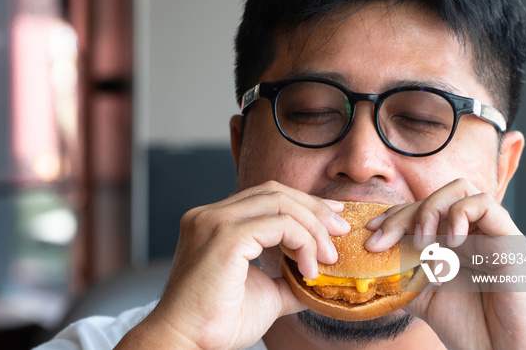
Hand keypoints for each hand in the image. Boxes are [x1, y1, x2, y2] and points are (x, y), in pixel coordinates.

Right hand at [116, 181, 350, 348]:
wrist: (185, 342)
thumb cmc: (217, 322)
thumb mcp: (265, 293)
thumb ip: (289, 278)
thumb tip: (322, 276)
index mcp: (214, 221)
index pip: (265, 196)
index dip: (302, 203)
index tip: (332, 219)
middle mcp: (210, 214)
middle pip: (274, 191)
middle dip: (314, 209)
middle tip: (341, 231)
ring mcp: (215, 221)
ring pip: (280, 203)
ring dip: (312, 227)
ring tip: (328, 257)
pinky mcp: (225, 237)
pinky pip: (279, 225)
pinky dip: (302, 241)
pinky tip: (309, 268)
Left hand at [363, 179, 525, 349]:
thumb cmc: (477, 330)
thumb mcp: (427, 301)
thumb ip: (403, 279)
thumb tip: (370, 267)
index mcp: (452, 244)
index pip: (419, 211)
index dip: (392, 216)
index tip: (369, 232)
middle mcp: (472, 233)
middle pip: (432, 199)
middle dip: (400, 216)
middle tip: (380, 241)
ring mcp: (491, 233)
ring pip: (458, 189)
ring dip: (429, 210)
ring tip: (421, 243)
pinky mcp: (510, 240)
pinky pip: (485, 204)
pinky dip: (460, 215)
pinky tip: (450, 243)